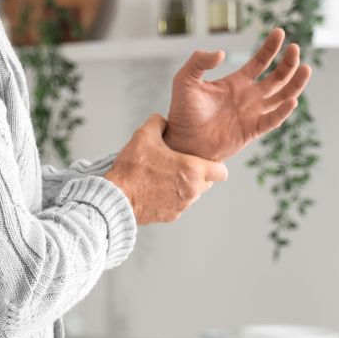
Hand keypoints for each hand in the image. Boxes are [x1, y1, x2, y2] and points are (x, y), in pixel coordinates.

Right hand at [105, 113, 227, 224]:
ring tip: (164, 176)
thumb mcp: (143, 135)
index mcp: (192, 170)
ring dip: (184, 186)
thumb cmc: (132, 169)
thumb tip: (162, 121)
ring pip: (193, 194)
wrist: (116, 198)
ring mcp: (182, 206)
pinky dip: (171, 198)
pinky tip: (155, 188)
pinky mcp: (171, 216)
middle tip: (179, 165)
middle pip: (207, 183)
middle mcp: (192, 190)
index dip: (214, 164)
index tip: (201, 159)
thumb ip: (158, 123)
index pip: (222, 171)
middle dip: (197, 174)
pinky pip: (178, 205)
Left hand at [163, 27, 310, 161]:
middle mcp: (249, 96)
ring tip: (305, 68)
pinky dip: (283, 111)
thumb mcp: (185, 80)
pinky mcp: (252, 130)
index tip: (280, 32)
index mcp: (236, 82)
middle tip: (295, 48)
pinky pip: (272, 120)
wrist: (182, 140)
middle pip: (277, 77)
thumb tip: (222, 53)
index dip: (271, 48)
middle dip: (288, 62)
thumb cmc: (182, 112)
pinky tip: (291, 100)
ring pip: (282, 96)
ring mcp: (253, 113)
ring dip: (295, 83)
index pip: (260, 62)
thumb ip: (198, 62)